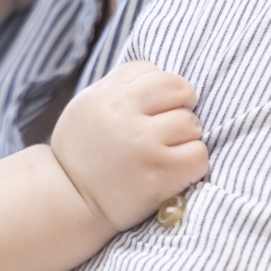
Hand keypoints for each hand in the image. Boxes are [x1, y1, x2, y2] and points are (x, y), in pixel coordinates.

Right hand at [49, 60, 208, 231]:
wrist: (71, 200)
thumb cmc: (82, 153)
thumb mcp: (86, 107)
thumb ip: (117, 87)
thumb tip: (157, 74)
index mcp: (105, 95)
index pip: (150, 70)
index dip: (156, 89)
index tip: (148, 109)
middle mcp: (124, 114)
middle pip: (178, 88)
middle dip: (180, 105)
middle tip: (169, 126)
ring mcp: (144, 143)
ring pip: (192, 123)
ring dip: (186, 138)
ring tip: (166, 151)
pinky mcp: (161, 171)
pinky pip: (199, 155)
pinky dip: (192, 163)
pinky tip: (173, 170)